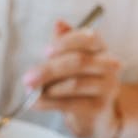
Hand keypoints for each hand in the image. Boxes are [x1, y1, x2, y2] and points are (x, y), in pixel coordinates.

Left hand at [24, 19, 121, 137]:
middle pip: (79, 62)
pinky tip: (36, 103)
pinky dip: (48, 103)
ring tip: (31, 91)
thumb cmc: (78, 82)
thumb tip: (58, 23)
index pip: (89, 38)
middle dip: (49, 69)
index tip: (45, 51)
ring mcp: (107, 87)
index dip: (67, 43)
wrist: (94, 114)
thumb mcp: (70, 60)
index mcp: (101, 48)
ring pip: (74, 84)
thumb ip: (64, 42)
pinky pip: (70, 103)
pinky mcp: (99, 107)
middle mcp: (109, 65)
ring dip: (47, 88)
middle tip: (28, 78)